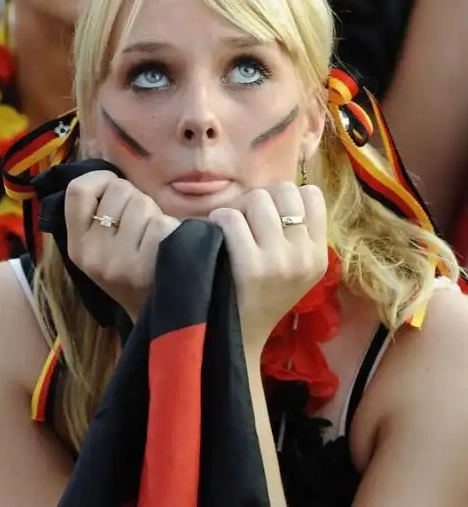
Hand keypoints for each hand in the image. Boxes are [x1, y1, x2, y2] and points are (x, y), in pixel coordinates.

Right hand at [65, 171, 179, 321]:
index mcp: (77, 246)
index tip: (115, 188)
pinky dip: (172, 229)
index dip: (102, 179)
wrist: (156, 317)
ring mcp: (118, 262)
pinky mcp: (145, 267)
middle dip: (137, 199)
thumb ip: (98, 214)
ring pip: (142, 204)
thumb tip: (107, 176)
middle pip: (119, 191)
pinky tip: (168, 248)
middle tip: (142, 225)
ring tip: (155, 238)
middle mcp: (92, 255)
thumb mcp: (103, 248)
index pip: (78, 190)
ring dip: (155, 214)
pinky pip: (161, 223)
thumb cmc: (134, 271)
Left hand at [209, 182, 327, 354]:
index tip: (267, 216)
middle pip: (282, 191)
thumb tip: (277, 190)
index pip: (311, 195)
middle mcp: (305, 256)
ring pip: (257, 200)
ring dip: (236, 208)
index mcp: (318, 255)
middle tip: (243, 221)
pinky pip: (231, 218)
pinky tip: (214, 234)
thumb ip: (294, 232)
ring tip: (228, 228)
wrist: (238, 342)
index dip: (283, 198)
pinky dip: (218, 219)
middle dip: (257, 200)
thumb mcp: (291, 269)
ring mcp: (280, 262)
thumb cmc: (259, 298)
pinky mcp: (251, 268)